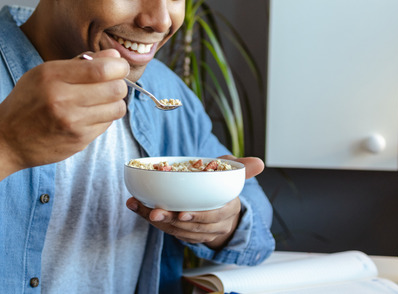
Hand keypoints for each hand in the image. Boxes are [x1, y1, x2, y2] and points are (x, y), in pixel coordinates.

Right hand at [0, 49, 128, 170]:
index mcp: (52, 76)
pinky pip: (107, 125)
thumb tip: (113, 56)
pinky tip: (89, 116)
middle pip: (115, 89)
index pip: (103, 69)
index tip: (117, 67)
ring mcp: (71, 123)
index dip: (119, 66)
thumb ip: (80, 63)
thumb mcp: (44, 73)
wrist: (5, 140)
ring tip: (101, 100)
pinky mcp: (78, 141)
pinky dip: (103, 118)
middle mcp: (62, 99)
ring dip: (114, 103)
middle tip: (111, 84)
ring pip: (117, 108)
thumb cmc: (26, 102)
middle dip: (119, 84)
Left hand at [126, 155, 264, 248]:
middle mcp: (215, 224)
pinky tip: (137, 207)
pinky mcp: (185, 234)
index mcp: (228, 209)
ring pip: (177, 231)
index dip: (199, 217)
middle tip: (154, 212)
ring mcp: (200, 232)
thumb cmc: (224, 187)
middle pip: (192, 226)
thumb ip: (242, 167)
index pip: (215, 215)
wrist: (222, 209)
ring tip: (141, 208)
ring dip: (157, 221)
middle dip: (171, 220)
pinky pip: (168, 231)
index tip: (183, 213)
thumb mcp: (233, 173)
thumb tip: (260, 162)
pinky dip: (151, 221)